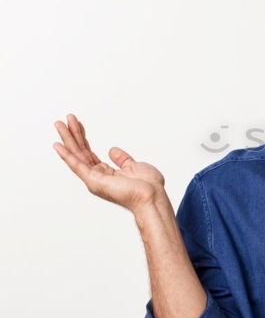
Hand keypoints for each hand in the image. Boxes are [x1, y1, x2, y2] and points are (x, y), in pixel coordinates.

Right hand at [52, 113, 166, 213]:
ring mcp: (94, 179)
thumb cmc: (148, 186)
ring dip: (67, 139)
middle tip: (63, 120)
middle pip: (80, 152)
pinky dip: (67, 155)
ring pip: (76, 155)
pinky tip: (58, 145)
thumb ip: (122, 159)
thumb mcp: (134, 166)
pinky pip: (77, 166)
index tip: (76, 123)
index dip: (82, 137)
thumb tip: (112, 150)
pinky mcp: (94, 181)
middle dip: (72, 135)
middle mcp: (97, 176)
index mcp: (106, 173)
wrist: (152, 196)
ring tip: (58, 124)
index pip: (89, 152)